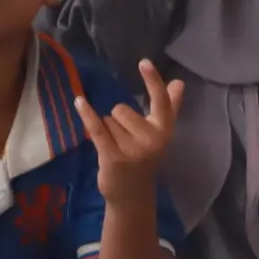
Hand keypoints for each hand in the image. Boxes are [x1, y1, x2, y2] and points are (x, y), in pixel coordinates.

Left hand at [89, 62, 180, 193]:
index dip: (153, 81)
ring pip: (108, 120)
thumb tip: (179, 82)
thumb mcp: (159, 134)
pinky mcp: (113, 157)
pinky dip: (87, 115)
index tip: (144, 62)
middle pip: (122, 110)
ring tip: (116, 148)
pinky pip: (98, 128)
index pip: (161, 102)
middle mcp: (151, 140)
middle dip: (118, 121)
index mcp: (164, 131)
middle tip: (125, 142)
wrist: (133, 196)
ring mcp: (133, 150)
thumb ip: (169, 108)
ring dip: (107, 131)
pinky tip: (79, 102)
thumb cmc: (144, 159)